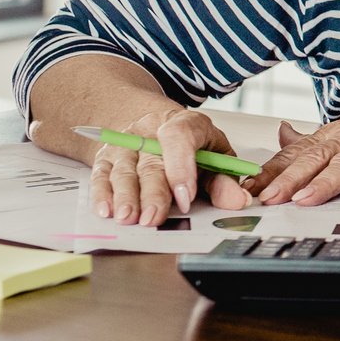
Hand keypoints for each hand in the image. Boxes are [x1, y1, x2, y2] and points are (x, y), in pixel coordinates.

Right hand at [67, 108, 251, 226]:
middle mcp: (151, 130)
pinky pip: (102, 175)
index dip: (182, 167)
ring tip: (129, 218)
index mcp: (186, 123)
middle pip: (152, 162)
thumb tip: (237, 200)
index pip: (180, 138)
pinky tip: (106, 210)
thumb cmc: (193, 146)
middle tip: (154, 217)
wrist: (158, 128)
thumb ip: (225, 179)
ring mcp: (126, 142)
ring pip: (124, 170)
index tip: (185, 197)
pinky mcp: (107, 156)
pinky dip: (103, 194)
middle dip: (153, 193)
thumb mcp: (216, 156)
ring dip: (126, 196)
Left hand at [243, 80, 339, 207]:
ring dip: (326, 183)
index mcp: (333, 137)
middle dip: (290, 179)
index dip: (271, 172)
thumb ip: (311, 138)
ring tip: (307, 200)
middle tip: (269, 197)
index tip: (247, 189)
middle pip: (315, 159)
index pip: (295, 155)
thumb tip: (279, 134)